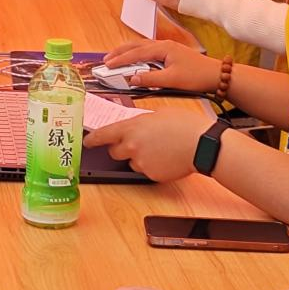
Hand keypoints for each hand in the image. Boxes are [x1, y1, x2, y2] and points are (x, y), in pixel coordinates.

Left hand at [83, 109, 206, 182]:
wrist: (201, 144)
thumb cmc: (184, 125)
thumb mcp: (159, 113)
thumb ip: (142, 121)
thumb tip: (137, 125)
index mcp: (131, 128)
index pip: (104, 134)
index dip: (93, 139)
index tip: (88, 142)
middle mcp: (132, 146)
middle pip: (114, 152)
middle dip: (121, 148)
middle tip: (135, 143)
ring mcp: (141, 163)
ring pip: (132, 162)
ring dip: (139, 157)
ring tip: (159, 148)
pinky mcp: (152, 175)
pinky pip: (146, 170)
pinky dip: (152, 165)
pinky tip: (166, 157)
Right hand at [101, 39, 220, 92]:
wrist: (216, 75)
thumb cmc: (197, 76)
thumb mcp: (172, 80)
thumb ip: (150, 79)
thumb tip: (132, 79)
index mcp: (163, 48)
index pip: (136, 53)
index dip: (120, 59)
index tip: (107, 65)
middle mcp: (163, 44)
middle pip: (136, 45)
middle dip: (120, 51)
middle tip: (106, 59)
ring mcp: (167, 47)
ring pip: (142, 46)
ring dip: (128, 51)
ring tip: (115, 57)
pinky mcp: (171, 53)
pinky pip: (148, 50)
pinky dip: (137, 54)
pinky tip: (134, 59)